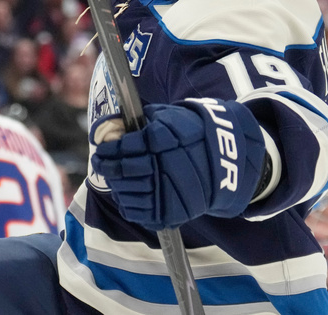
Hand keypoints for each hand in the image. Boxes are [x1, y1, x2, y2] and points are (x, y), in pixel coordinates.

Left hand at [91, 98, 265, 229]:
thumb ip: (144, 120)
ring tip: (112, 179)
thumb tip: (114, 126)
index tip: (101, 150)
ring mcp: (167, 191)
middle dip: (107, 167)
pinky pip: (139, 211)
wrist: (227, 160)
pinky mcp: (171, 211)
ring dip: (115, 185)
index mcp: (161, 140)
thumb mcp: (171, 116)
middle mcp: (163, 166)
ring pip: (128, 192)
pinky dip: (127, 204)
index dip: (108, 150)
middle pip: (123, 170)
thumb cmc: (193, 133)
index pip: (124, 147)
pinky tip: (124, 195)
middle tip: (100, 163)